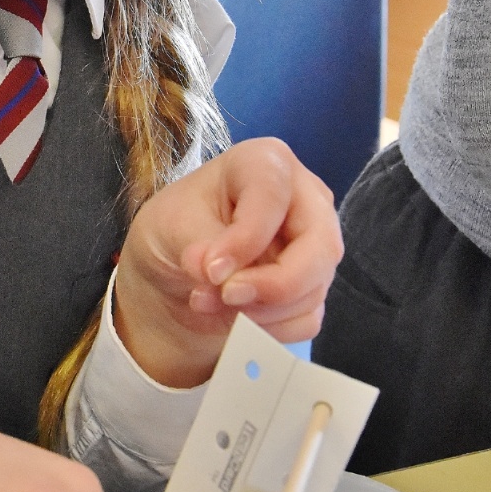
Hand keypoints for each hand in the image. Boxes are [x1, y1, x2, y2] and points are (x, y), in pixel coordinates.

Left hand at [114, 137, 341, 388]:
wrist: (175, 270)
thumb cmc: (176, 227)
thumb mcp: (170, 225)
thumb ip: (198, 244)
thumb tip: (216, 273)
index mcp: (265, 163)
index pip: (273, 196)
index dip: (246, 238)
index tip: (210, 270)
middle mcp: (304, 200)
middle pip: (320, 247)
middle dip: (274, 284)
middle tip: (226, 297)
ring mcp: (315, 246)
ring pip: (313, 289)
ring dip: (259, 311)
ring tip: (205, 303)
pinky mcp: (313, 287)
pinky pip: (307, 318)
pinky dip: (266, 328)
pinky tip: (230, 317)